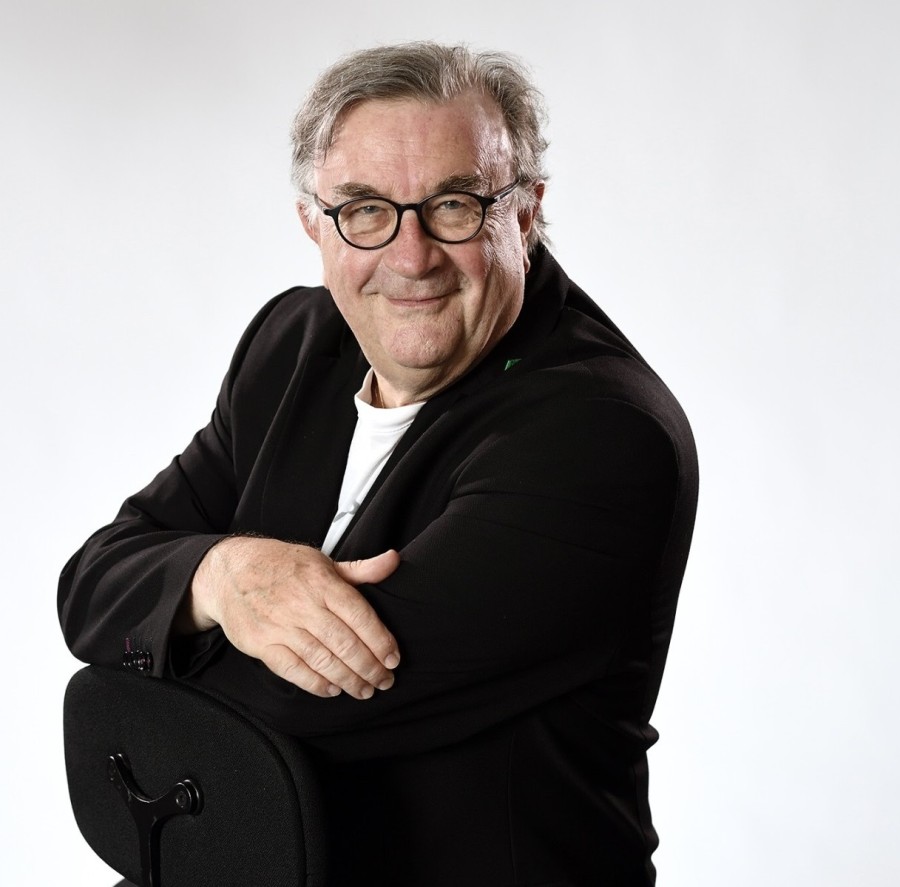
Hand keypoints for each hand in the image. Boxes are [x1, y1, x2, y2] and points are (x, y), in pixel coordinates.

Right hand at [182, 536, 400, 698]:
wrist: (228, 571)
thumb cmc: (281, 565)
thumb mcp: (321, 561)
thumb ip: (360, 569)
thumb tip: (393, 560)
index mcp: (322, 582)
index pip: (359, 615)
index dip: (380, 640)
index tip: (393, 658)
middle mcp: (302, 604)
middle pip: (344, 642)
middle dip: (369, 667)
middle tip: (385, 681)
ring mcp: (280, 625)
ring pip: (322, 659)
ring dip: (347, 679)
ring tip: (364, 689)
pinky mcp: (261, 644)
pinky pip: (292, 669)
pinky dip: (314, 683)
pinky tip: (332, 690)